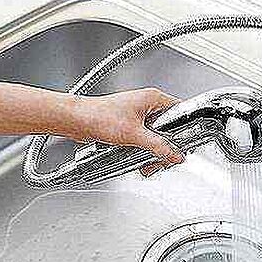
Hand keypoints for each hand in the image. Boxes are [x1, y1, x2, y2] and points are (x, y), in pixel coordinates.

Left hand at [64, 88, 183, 174]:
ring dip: (153, 152)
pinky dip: (143, 151)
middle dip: (165, 148)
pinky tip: (138, 159)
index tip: (184, 145)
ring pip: (156, 137)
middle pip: (169, 129)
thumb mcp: (134, 135)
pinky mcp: (130, 126)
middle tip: (163, 159)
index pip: (180, 111)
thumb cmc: (98, 116)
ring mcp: (138, 116)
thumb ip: (158, 146)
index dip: (185, 129)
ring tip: (147, 163)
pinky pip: (144, 140)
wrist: (76, 121)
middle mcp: (146, 106)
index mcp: (152, 99)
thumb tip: (174, 154)